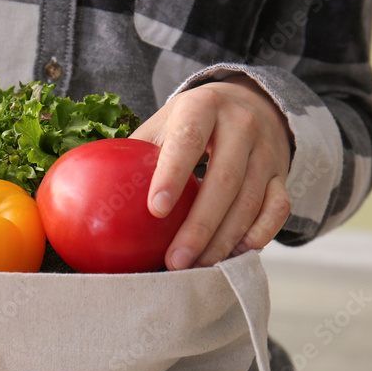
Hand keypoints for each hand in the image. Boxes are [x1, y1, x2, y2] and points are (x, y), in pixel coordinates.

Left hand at [131, 74, 291, 268]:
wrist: (250, 103)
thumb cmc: (192, 122)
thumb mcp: (164, 122)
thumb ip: (136, 152)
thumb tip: (89, 193)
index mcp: (203, 107)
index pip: (188, 140)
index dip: (173, 174)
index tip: (155, 209)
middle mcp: (241, 125)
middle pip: (224, 181)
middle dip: (200, 226)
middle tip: (176, 261)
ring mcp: (267, 151)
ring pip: (250, 201)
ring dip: (224, 240)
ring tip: (197, 267)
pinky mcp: (282, 174)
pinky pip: (278, 208)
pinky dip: (259, 234)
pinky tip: (235, 253)